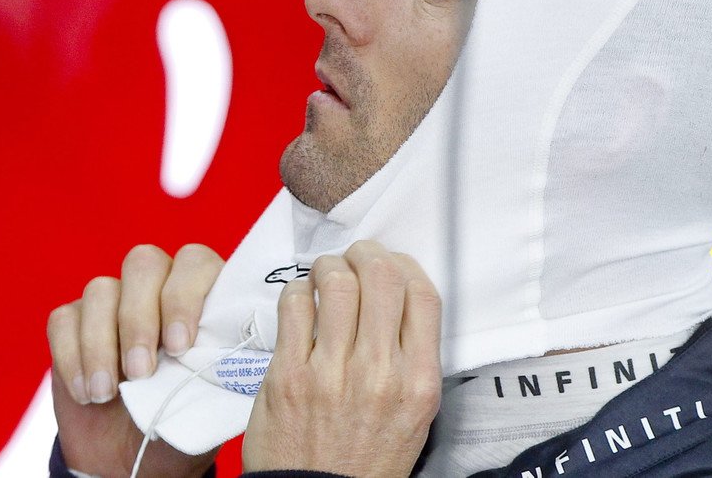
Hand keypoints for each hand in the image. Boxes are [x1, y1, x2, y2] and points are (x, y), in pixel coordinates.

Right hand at [47, 243, 224, 477]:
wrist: (133, 455)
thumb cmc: (183, 417)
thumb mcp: (214, 396)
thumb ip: (229, 363)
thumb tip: (253, 349)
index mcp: (201, 292)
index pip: (194, 262)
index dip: (184, 296)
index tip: (180, 346)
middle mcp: (157, 284)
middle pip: (144, 263)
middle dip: (140, 319)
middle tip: (141, 372)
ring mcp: (111, 299)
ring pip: (100, 289)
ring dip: (101, 343)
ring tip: (108, 393)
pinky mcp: (72, 321)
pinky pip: (64, 319)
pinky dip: (72, 357)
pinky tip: (87, 393)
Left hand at [242, 241, 441, 476]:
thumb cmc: (365, 459)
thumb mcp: (413, 414)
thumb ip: (410, 358)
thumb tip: (397, 298)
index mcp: (418, 383)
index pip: (423, 295)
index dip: (405, 265)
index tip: (392, 265)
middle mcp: (380, 375)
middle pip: (381, 277)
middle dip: (366, 253)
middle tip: (355, 257)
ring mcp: (332, 374)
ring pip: (337, 282)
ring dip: (329, 266)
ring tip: (326, 274)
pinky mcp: (288, 375)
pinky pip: (295, 305)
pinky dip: (299, 291)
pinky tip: (302, 301)